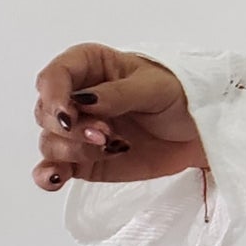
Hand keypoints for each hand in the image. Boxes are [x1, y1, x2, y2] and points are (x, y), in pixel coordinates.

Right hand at [33, 45, 202, 192]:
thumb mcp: (155, 88)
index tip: (68, 114)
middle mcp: (75, 98)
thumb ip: (117, 94)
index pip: (53, 77)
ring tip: (110, 148)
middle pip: (45, 113)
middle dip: (71, 127)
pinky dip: (49, 175)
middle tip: (105, 134)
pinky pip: (54, 168)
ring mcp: (77, 131)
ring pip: (50, 142)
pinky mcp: (85, 160)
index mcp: (88, 67)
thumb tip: (82, 101)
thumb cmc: (180, 98)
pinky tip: (56, 178)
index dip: (54, 96)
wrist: (200, 133)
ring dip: (72, 150)